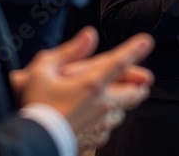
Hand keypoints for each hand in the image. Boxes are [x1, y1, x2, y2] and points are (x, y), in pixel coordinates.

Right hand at [20, 27, 154, 150]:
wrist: (32, 142)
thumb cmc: (35, 105)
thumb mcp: (43, 70)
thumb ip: (70, 51)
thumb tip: (90, 35)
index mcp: (92, 83)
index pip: (120, 62)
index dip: (135, 50)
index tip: (146, 42)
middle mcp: (102, 103)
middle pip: (135, 92)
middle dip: (140, 84)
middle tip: (141, 79)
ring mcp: (102, 123)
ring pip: (124, 110)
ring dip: (122, 102)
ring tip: (110, 97)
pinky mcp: (97, 138)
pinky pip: (110, 127)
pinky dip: (107, 119)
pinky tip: (95, 116)